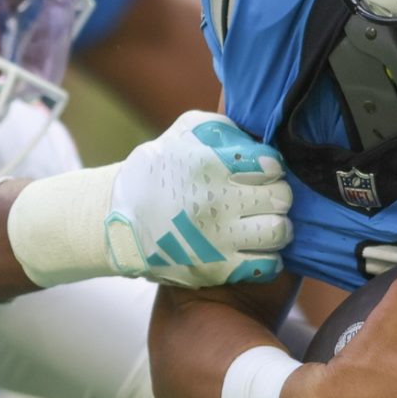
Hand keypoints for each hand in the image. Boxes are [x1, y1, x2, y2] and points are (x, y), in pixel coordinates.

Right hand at [107, 112, 292, 287]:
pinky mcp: (217, 268)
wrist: (116, 222)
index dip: (272, 167)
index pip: (270, 164)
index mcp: (210, 165)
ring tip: (265, 223)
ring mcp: (218, 238)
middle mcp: (217, 201)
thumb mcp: (183, 133)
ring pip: (279, 231)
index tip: (264, 172)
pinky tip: (257, 248)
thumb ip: (224, 129)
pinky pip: (266, 265)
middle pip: (280, 197)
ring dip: (278, 226)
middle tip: (267, 198)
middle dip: (279, 195)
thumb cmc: (155, 172)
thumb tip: (258, 137)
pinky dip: (269, 257)